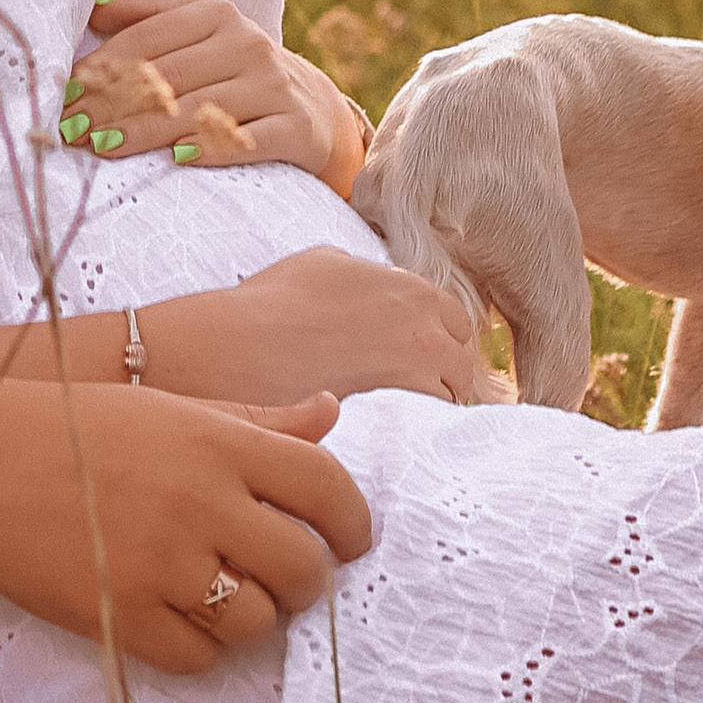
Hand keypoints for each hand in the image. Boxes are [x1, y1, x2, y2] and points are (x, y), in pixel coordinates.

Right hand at [0, 379, 372, 678]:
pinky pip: (198, 659)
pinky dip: (200, 648)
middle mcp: (200, 501)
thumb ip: (256, 421)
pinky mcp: (121, 615)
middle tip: (281, 576)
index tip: (348, 540)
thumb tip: (331, 414)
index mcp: (217, 441)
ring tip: (222, 595)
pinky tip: (178, 618)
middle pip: (304, 568)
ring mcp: (160, 563)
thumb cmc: (76, 425)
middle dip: (306, 581)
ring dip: (252, 617)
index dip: (353, 523)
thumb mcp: (170, 408)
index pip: (327, 488)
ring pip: (257, 622)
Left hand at [69, 0, 370, 193]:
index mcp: (217, 14)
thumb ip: (149, 14)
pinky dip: (212, 149)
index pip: (148, 39)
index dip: (102, 67)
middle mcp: (247, 44)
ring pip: (198, 110)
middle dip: (112, 106)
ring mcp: (273, 85)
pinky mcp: (295, 127)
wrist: (313, 107)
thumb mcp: (201, 31)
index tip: (67, 94)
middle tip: (72, 130)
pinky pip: (248, 141)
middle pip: (166, 78)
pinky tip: (177, 159)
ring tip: (101, 148)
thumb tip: (94, 8)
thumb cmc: (236, 68)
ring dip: (144, 132)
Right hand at [141, 246, 482, 407]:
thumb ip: (360, 272)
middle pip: (460, 361)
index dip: (433, 342)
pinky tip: (387, 439)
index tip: (413, 362)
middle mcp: (424, 322)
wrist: (243, 349)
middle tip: (406, 398)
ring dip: (430, 409)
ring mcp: (419, 366)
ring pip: (450, 397)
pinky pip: (431, 428)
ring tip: (394, 425)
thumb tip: (372, 281)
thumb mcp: (320, 263)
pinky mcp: (406, 410)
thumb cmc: (269, 306)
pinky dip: (416, 434)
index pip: (452, 321)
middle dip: (440, 376)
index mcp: (407, 287)